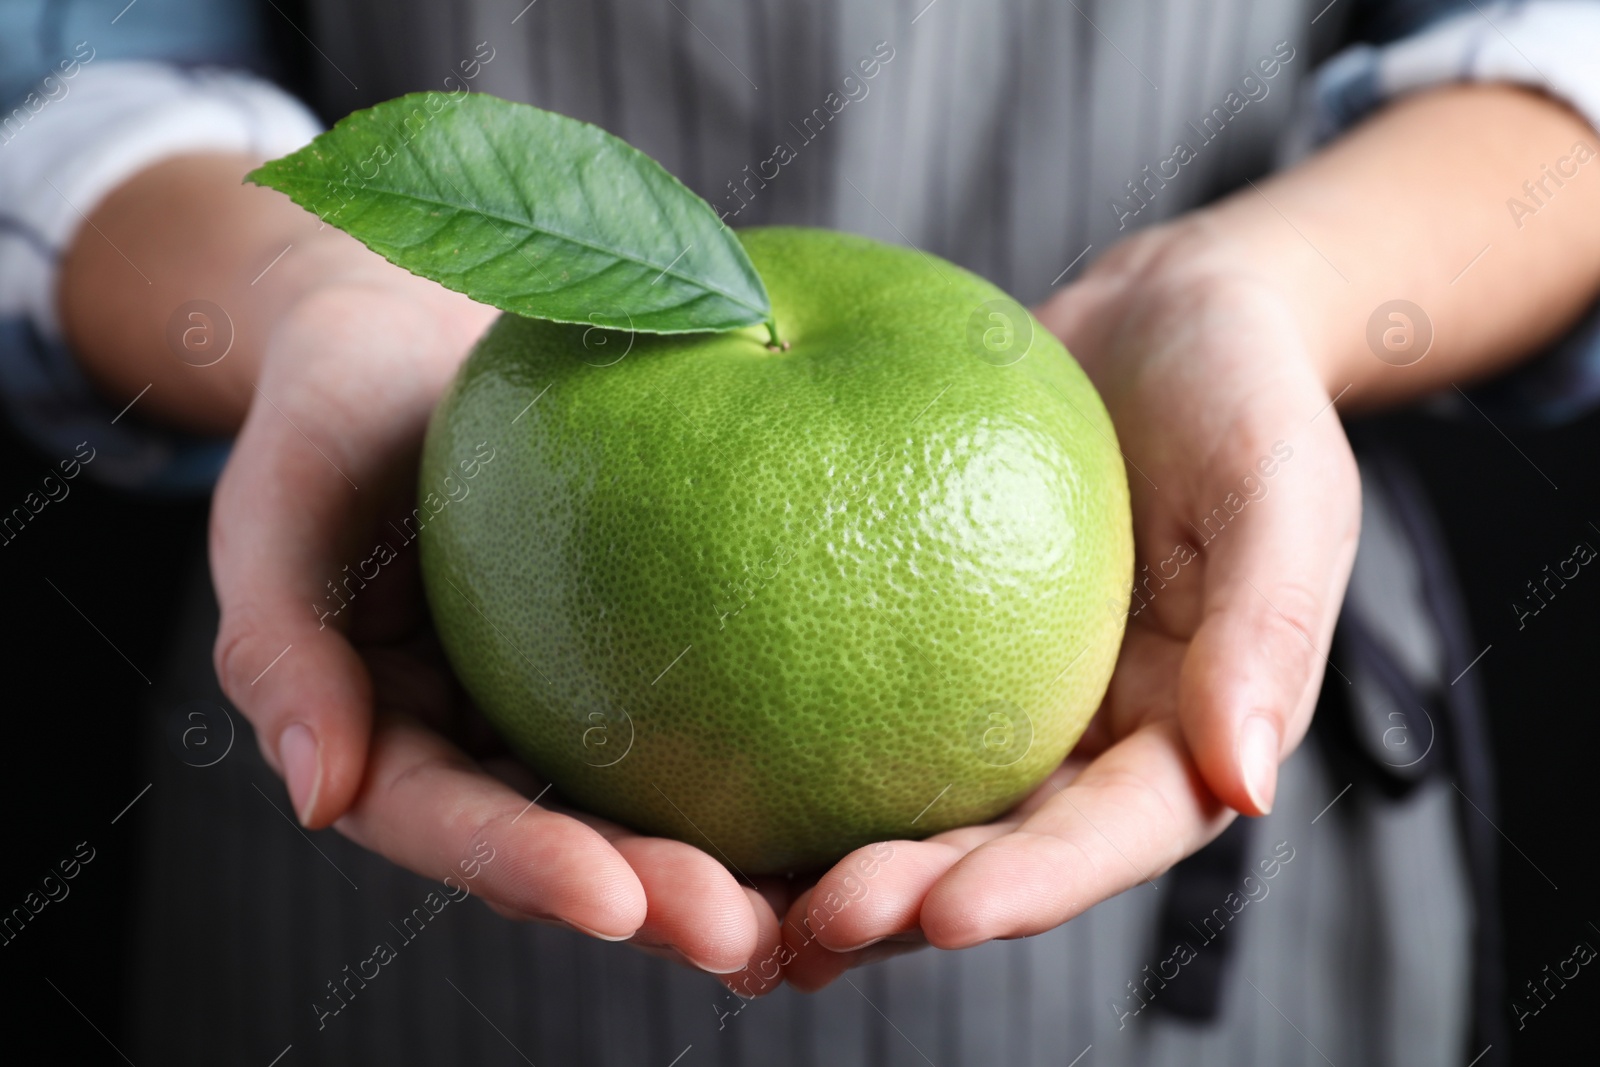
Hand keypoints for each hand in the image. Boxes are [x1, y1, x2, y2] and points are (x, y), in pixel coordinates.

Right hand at [209, 270, 784, 978]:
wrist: (415, 345)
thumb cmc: (331, 414)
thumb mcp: (278, 502)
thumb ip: (278, 642)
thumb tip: (318, 794)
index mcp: (390, 738)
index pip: (449, 823)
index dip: (526, 868)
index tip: (616, 898)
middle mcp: (486, 745)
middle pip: (568, 848)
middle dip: (653, 903)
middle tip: (744, 933)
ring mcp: (568, 708)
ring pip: (651, 806)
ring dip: (733, 866)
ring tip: (825, 899)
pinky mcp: (645, 658)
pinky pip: (708, 713)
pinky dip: (775, 761)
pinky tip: (862, 787)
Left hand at [779, 221, 1360, 989]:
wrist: (1159, 322)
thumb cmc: (1241, 392)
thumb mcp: (1281, 486)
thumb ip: (1268, 629)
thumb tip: (1249, 787)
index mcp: (1184, 735)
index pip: (1114, 835)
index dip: (1035, 888)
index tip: (946, 915)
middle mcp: (1086, 744)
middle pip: (996, 855)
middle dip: (908, 906)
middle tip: (813, 924)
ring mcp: (1001, 704)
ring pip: (916, 813)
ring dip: (832, 869)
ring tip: (740, 905)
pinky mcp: (924, 649)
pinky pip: (859, 714)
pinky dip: (793, 761)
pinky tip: (709, 788)